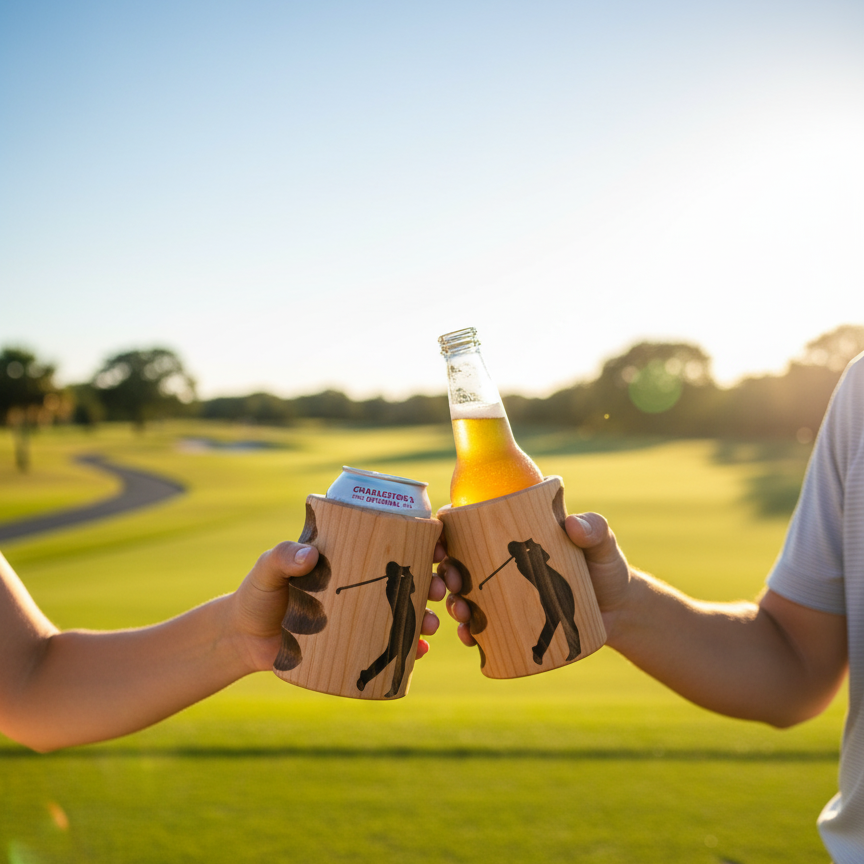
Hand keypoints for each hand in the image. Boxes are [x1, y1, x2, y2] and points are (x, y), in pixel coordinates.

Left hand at [232, 539, 447, 671]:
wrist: (241, 639)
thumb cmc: (257, 594)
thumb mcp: (268, 569)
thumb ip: (282, 557)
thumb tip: (310, 556)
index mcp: (350, 558)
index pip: (393, 544)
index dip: (424, 543)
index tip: (439, 547)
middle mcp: (361, 585)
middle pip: (409, 580)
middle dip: (434, 582)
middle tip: (439, 589)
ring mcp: (360, 616)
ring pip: (404, 614)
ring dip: (425, 617)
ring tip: (431, 624)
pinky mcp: (353, 645)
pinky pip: (389, 647)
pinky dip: (408, 649)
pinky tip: (419, 652)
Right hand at [442, 512, 630, 645]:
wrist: (618, 611)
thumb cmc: (606, 569)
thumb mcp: (602, 545)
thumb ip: (594, 530)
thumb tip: (572, 526)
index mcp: (511, 535)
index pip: (469, 526)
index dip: (445, 532)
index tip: (442, 544)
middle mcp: (500, 562)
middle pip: (458, 563)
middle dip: (444, 573)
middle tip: (453, 584)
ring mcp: (504, 594)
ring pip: (463, 595)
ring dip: (452, 604)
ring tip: (462, 613)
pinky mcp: (511, 622)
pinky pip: (481, 627)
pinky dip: (469, 632)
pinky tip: (469, 637)